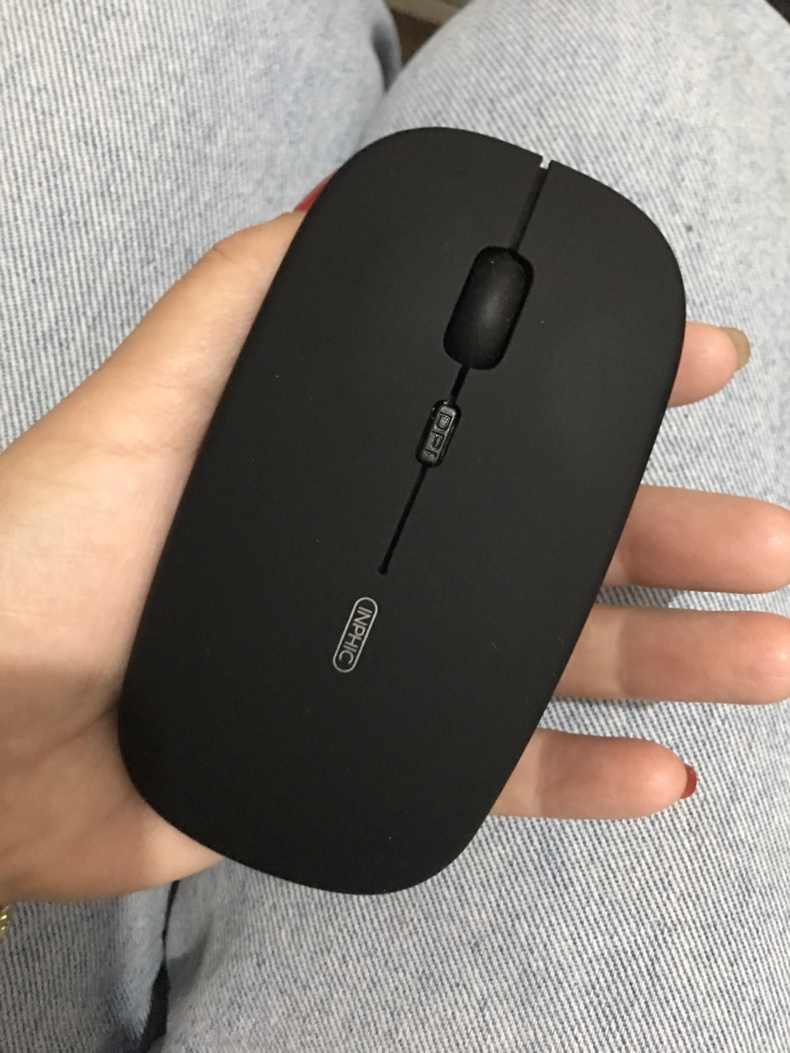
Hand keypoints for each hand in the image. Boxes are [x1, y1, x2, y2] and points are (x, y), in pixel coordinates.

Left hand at [1, 212, 786, 902]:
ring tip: (767, 650)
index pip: (505, 423)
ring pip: (554, 658)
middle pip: (555, 544)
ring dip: (672, 654)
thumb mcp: (153, 401)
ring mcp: (382, 665)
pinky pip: (498, 769)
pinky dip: (582, 775)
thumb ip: (248, 307)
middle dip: (680, 535)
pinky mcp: (369, 762)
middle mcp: (381, 560)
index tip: (700, 366)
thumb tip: (338, 210)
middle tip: (775, 541)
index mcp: (356, 467)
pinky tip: (661, 770)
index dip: (608, 396)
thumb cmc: (47, 562)